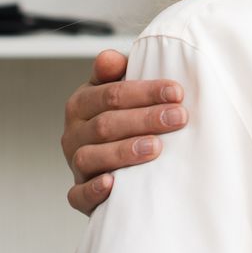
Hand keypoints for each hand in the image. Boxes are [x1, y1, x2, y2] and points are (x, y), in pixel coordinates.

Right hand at [62, 49, 188, 215]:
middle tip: (178, 117)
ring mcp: (75, 164)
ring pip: (91, 157)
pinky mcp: (78, 194)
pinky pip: (78, 195)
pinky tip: (112, 183)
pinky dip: (93, 190)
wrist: (110, 160)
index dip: (145, 92)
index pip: (111, 94)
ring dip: (124, 152)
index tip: (176, 92)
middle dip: (145, 119)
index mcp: (81, 104)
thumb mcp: (116, 91)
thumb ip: (115, 72)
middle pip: (106, 124)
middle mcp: (74, 133)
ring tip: (155, 147)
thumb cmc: (119, 120)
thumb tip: (110, 58)